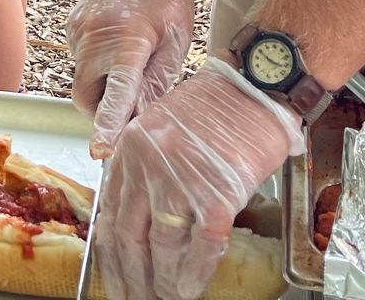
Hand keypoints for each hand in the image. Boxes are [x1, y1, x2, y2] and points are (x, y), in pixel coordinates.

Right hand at [68, 0, 196, 155]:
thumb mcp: (174, 43)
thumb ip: (155, 84)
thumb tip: (141, 123)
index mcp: (128, 40)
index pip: (115, 93)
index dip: (108, 125)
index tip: (101, 151)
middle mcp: (96, 36)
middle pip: (86, 96)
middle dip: (102, 109)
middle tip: (130, 99)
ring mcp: (79, 30)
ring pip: (81, 80)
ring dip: (99, 86)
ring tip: (129, 64)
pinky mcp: (72, 26)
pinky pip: (79, 60)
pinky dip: (95, 66)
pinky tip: (117, 48)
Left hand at [94, 59, 303, 299]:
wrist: (255, 85)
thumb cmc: (214, 110)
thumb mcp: (160, 131)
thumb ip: (143, 172)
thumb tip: (135, 227)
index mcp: (129, 150)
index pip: (110, 218)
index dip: (112, 260)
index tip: (116, 282)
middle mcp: (147, 164)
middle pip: (130, 239)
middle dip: (134, 280)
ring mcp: (181, 179)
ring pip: (163, 249)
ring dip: (165, 284)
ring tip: (169, 299)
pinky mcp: (216, 193)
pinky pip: (200, 246)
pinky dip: (195, 274)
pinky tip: (193, 288)